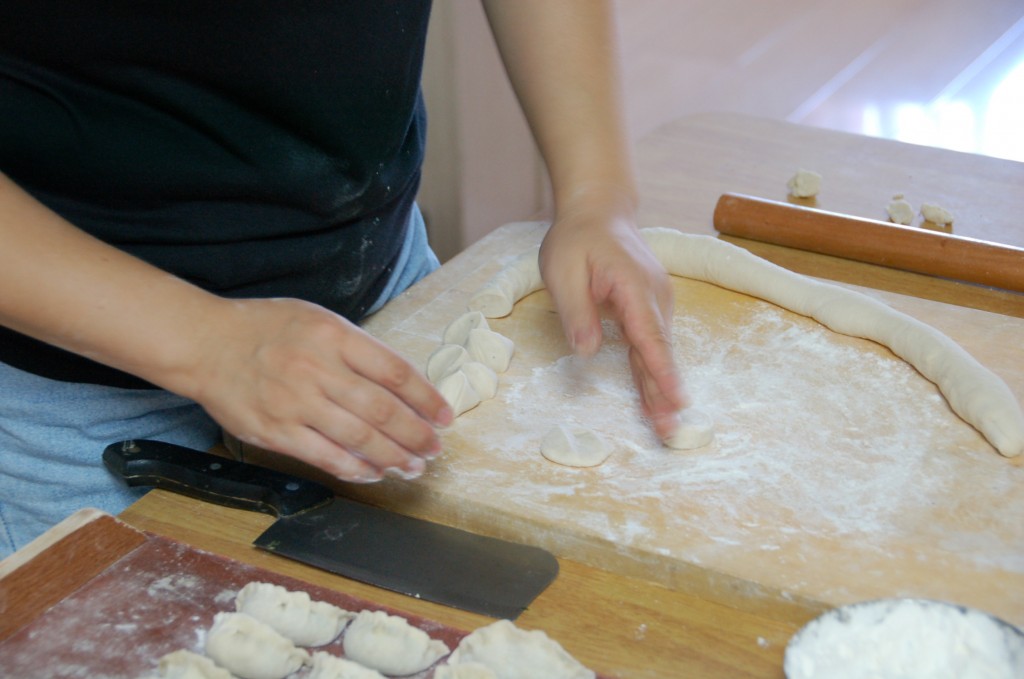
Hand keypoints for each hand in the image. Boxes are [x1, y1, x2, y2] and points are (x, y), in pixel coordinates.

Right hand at [180, 298, 452, 481]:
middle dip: (416, 435)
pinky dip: (355, 469)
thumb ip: (357, 349)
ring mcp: (295, 403)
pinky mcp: (276, 432)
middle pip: (382, 410)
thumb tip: (400, 385)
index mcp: (333, 336)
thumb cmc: (266, 329)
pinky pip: (325, 457)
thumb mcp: (318, 320)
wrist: (204, 343)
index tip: (445, 416)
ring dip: (393, 457)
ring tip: (412, 466)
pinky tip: (373, 473)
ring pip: (359, 438)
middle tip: (434, 449)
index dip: (426, 398)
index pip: (395, 371)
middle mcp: (317, 369)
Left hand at [539, 187, 687, 437]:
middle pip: (660, 351)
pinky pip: (652, 344)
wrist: (598, 211)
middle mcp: (654, 296)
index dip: (662, 371)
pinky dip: (654, 371)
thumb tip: (589, 351)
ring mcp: (655, 302)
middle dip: (665, 392)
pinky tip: (657, 399)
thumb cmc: (577, 238)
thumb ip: (576, 311)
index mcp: (634, 286)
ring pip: (658, 351)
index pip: (650, 336)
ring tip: (667, 426)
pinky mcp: (648, 308)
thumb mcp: (563, 270)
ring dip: (661, 387)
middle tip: (671, 431)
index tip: (676, 400)